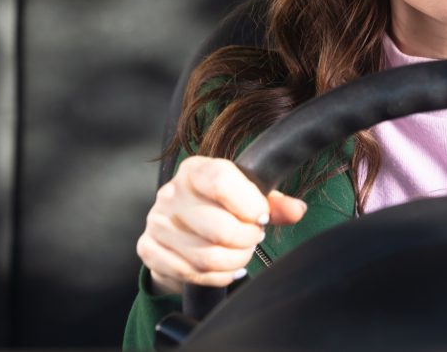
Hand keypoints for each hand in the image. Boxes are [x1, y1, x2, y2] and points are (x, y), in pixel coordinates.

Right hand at [136, 155, 307, 294]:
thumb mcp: (248, 197)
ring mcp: (157, 222)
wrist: (183, 229)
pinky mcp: (149, 249)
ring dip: (235, 260)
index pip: (221, 181)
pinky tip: (228, 268)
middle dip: (247, 240)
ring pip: (206, 255)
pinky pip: (191, 273)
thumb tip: (297, 210)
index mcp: (195, 170)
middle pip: (219, 227)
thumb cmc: (222, 207)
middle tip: (254, 238)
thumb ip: (275, 202)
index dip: (249, 204)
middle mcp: (171, 193)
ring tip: (243, 254)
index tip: (262, 217)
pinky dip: (218, 276)